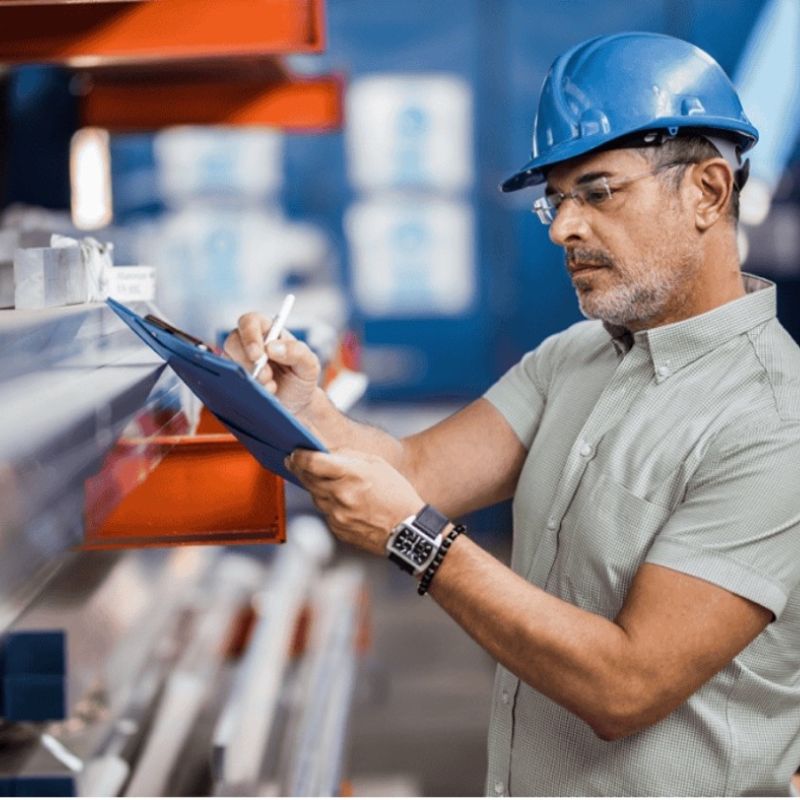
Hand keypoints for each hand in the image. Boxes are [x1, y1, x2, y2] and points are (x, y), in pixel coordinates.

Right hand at [223, 312, 319, 415]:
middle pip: (233, 342)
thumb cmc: (301, 378)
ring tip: (271, 388)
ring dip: (250, 378)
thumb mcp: (309, 364)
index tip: (258, 355)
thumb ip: (297, 352)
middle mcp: (249, 343)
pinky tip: (262, 395)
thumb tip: (272, 347)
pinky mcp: (234, 379)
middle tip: (267, 377)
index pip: (250, 322)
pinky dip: (246, 390)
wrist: (297, 403)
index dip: (250, 335)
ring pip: (229, 363)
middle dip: (248, 362)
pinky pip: (229, 381)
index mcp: (268, 331)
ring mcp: (239, 361)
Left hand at [286, 448, 424, 554]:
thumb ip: (348, 456)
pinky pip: (324, 512)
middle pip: (307, 478)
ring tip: (329, 482)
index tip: (294, 453)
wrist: (407, 529)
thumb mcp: (377, 464)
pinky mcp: (337, 528)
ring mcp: (337, 514)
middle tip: (295, 462)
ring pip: (314, 496)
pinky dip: (328, 504)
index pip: (312, 462)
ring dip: (316, 487)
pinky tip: (342, 502)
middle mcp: (340, 495)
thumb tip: (326, 453)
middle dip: (300, 469)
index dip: (299, 456)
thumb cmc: (396, 495)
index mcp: (351, 475)